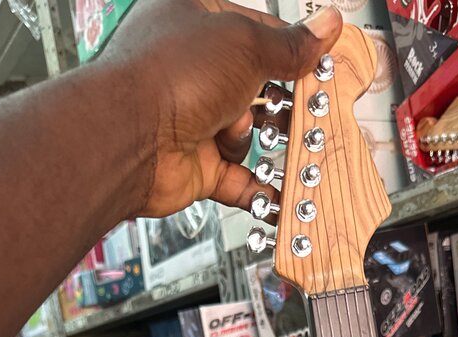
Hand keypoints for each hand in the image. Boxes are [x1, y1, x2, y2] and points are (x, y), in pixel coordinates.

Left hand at [101, 0, 342, 217]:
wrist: (132, 138)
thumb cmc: (169, 77)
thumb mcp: (245, 45)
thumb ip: (290, 45)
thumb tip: (326, 27)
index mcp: (194, 22)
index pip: (255, 31)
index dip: (287, 48)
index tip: (317, 62)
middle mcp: (191, 71)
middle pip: (253, 87)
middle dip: (274, 101)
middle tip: (300, 106)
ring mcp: (192, 119)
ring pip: (246, 135)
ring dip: (251, 139)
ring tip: (245, 134)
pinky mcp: (196, 165)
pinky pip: (238, 181)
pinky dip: (258, 189)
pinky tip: (278, 192)